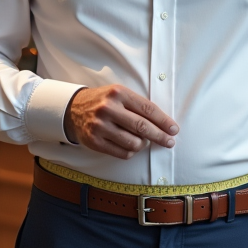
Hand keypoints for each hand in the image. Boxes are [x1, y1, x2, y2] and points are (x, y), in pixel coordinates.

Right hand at [63, 85, 178, 158]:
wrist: (74, 108)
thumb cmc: (104, 101)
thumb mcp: (119, 94)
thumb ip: (138, 105)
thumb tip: (164, 124)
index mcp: (118, 93)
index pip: (148, 109)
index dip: (164, 121)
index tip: (173, 129)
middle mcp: (108, 108)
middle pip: (142, 127)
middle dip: (160, 136)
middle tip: (169, 142)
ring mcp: (100, 126)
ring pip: (133, 143)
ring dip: (143, 144)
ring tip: (142, 141)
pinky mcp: (95, 141)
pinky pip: (122, 153)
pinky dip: (131, 152)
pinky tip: (130, 146)